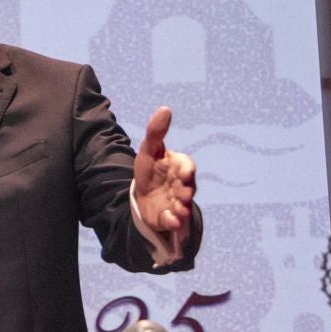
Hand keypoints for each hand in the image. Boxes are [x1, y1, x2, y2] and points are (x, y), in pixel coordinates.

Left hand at [133, 106, 195, 244]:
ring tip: (177, 209)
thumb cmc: (150, 170)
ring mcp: (178, 203)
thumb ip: (156, 132)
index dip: (187, 170)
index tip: (184, 172)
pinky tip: (169, 220)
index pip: (188, 166)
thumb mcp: (148, 151)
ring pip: (184, 207)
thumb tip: (165, 108)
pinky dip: (173, 222)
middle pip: (189, 189)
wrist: (141, 196)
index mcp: (179, 167)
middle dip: (186, 191)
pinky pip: (175, 222)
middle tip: (182, 193)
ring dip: (182, 209)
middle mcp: (183, 186)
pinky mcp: (170, 218)